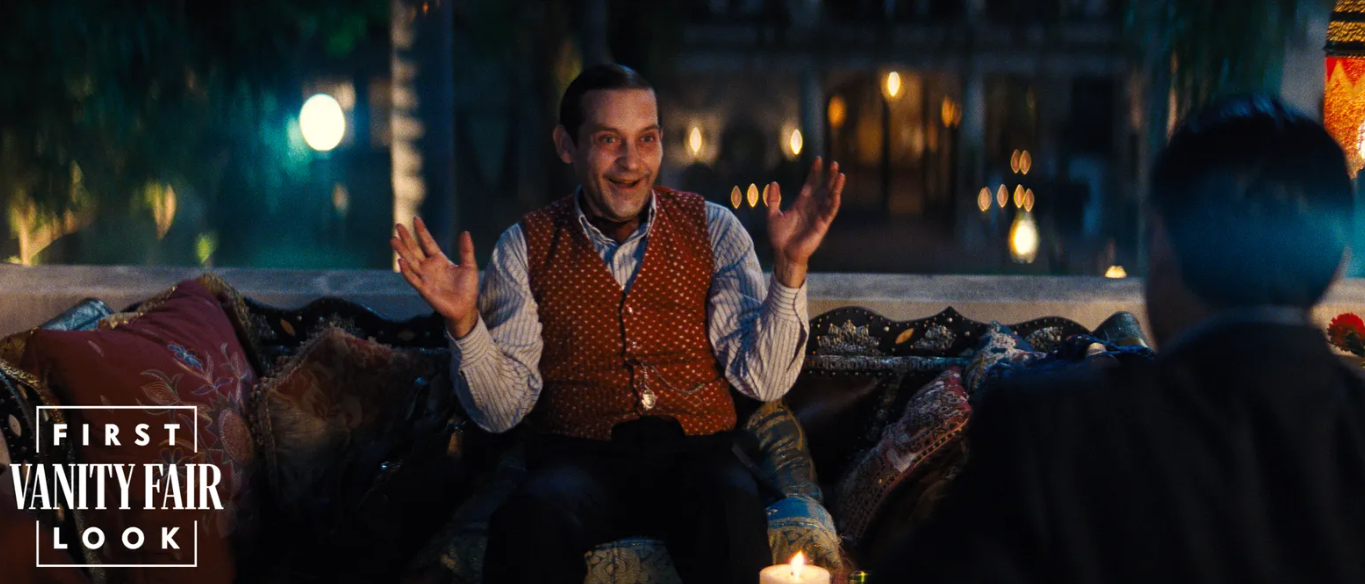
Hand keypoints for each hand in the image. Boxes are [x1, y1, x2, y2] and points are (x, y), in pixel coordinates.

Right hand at [391, 218, 479, 337]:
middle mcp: (429, 267)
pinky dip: (407, 271)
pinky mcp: (424, 289)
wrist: (465, 307)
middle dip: (406, 238)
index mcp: (439, 260)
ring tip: (393, 240)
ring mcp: (425, 278)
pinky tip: (400, 261)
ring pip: (410, 262)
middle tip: (398, 226)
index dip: (422, 231)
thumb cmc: (467, 287)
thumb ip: (466, 250)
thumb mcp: (469, 266)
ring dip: (402, 251)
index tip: (416, 219)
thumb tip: (465, 232)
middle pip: (415, 250)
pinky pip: (413, 279)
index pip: (428, 242)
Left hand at [766, 157, 843, 286]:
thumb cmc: (779, 237)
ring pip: (830, 198)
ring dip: (836, 187)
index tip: (819, 160)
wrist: (783, 253)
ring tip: (841, 175)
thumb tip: (773, 183)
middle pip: (823, 188)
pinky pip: (830, 213)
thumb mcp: (773, 215)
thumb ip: (773, 199)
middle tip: (835, 164)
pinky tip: (837, 195)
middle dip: (829, 176)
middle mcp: (812, 207)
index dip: (815, 172)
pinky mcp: (822, 225)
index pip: (810, 184)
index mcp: (801, 203)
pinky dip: (834, 204)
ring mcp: (818, 216)